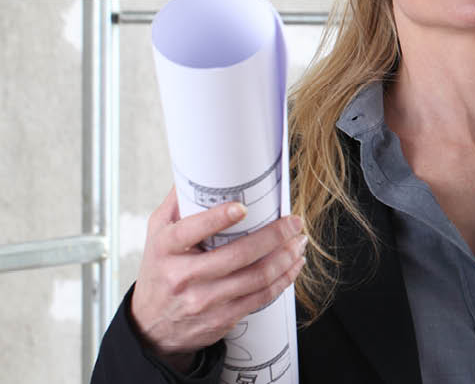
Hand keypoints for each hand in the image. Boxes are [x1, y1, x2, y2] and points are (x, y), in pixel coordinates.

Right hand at [129, 186, 306, 370]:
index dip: (217, 218)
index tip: (242, 207)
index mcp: (166, 249)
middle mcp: (183, 276)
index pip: (190, 231)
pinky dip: (283, 279)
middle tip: (293, 222)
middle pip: (237, 255)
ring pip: (256, 277)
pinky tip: (293, 265)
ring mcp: (204, 300)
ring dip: (285, 257)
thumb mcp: (157, 235)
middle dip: (274, 236)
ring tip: (299, 241)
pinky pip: (261, 298)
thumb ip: (177, 203)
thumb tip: (196, 169)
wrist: (153, 326)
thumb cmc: (160, 272)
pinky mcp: (222, 318)